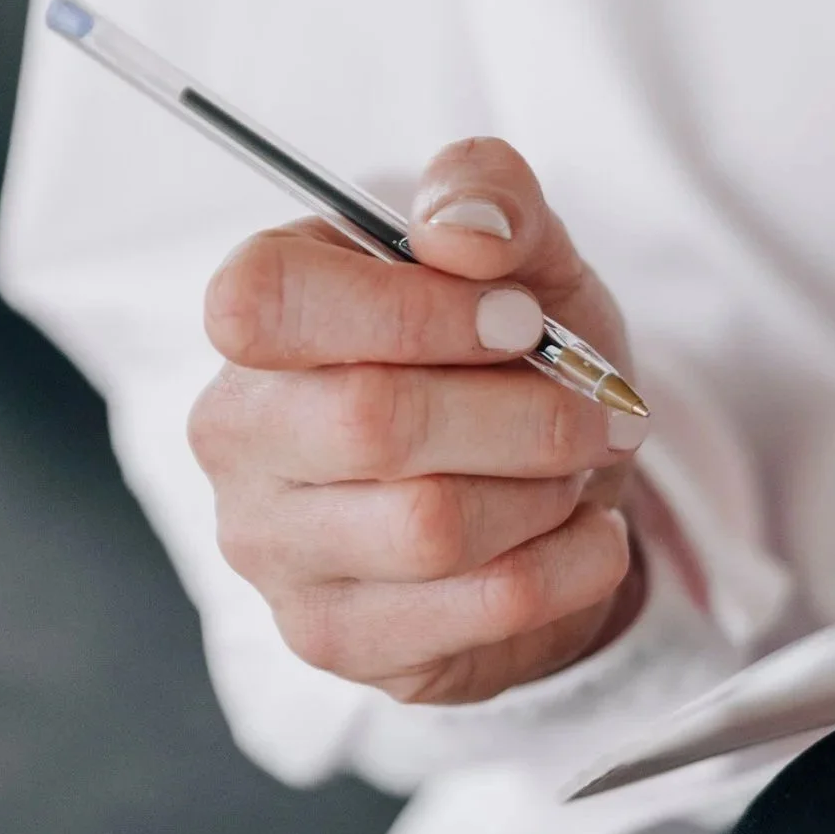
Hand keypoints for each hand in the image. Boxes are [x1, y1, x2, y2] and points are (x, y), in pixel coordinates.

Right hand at [188, 138, 649, 704]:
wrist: (545, 483)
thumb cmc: (509, 352)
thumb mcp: (524, 252)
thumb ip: (491, 197)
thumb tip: (463, 229)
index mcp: (256, 313)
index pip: (269, 301)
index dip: (414, 310)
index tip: (522, 320)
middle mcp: (236, 432)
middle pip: (374, 422)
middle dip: (525, 413)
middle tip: (598, 406)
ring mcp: (272, 548)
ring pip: (431, 526)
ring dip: (548, 489)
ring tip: (579, 467)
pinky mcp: (335, 636)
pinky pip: (478, 607)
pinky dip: (572, 563)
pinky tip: (587, 532)